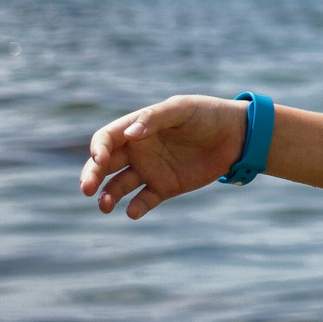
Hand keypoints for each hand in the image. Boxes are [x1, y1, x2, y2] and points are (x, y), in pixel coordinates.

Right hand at [81, 94, 247, 219]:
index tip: (100, 158)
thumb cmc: (206, 115)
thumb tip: (130, 133)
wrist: (235, 136)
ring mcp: (149, 170)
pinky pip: (143, 201)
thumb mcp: (181, 109)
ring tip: (105, 205)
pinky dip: (135, 208)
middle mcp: (138, 151)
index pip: (105, 139)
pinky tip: (133, 211)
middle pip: (104, 165)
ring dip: (107, 196)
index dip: (98, 149)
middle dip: (91, 176)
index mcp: (136, 128)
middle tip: (87, 188)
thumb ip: (155, 119)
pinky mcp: (164, 188)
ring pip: (118, 186)